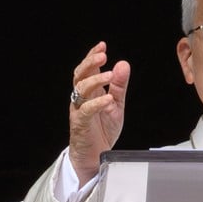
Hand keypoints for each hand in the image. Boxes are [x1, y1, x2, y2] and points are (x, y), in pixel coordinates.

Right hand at [69, 41, 130, 185]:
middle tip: (103, 55)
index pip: (87, 70)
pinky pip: (86, 110)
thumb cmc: (102, 130)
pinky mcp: (80, 124)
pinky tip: (108, 99)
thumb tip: (123, 64)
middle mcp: (81, 98)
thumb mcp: (116, 104)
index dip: (92, 56)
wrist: (95, 156)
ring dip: (96, 80)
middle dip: (90, 63)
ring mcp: (79, 110)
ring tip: (109, 76)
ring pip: (80, 89)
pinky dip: (97, 103)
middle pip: (80, 75)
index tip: (102, 45)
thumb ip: (119, 86)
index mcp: (90, 92)